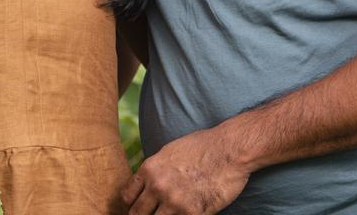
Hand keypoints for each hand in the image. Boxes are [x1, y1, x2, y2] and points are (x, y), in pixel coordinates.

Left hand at [122, 128, 248, 214]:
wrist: (229, 150)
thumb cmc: (202, 147)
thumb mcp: (169, 153)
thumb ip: (154, 170)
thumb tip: (146, 184)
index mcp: (149, 170)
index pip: (127, 196)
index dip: (131, 204)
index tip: (138, 207)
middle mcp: (158, 187)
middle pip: (137, 214)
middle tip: (150, 214)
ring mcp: (174, 202)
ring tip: (170, 213)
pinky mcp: (193, 213)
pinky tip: (187, 214)